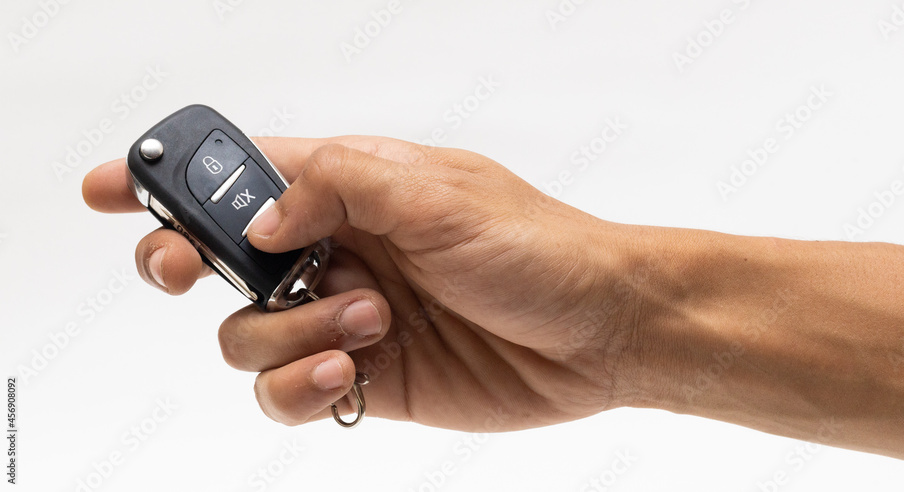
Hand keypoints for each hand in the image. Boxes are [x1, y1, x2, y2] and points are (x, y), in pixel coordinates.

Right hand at [82, 136, 638, 429]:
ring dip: (288, 332)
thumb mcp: (435, 191)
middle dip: (186, 263)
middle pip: (219, 258)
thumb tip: (260, 217)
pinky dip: (299, 387)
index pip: (241, 175)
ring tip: (369, 321)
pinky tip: (350, 371)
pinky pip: (287, 393)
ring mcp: (344, 317)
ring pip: (247, 334)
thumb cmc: (534, 247)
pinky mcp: (362, 378)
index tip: (107, 187)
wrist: (596, 331)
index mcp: (349, 188)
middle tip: (188, 269)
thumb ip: (336, 185)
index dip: (168, 179)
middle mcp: (337, 250)